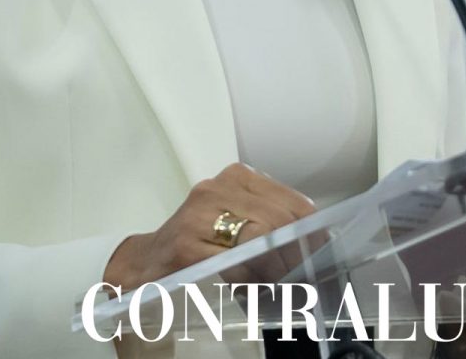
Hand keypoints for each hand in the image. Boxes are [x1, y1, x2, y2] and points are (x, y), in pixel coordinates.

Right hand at [103, 163, 316, 290]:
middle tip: (300, 279)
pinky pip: (233, 263)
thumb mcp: (237, 220)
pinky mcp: (185, 244)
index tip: (320, 255)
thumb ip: (272, 222)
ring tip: (278, 285)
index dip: (312, 233)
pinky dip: (249, 280)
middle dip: (295, 255)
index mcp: (237, 177)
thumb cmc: (198, 242)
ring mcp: (198, 214)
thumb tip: (317, 243)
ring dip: (275, 269)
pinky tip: (251, 288)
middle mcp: (217, 188)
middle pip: (279, 220)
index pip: (293, 202)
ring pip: (260, 238)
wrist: (146, 261)